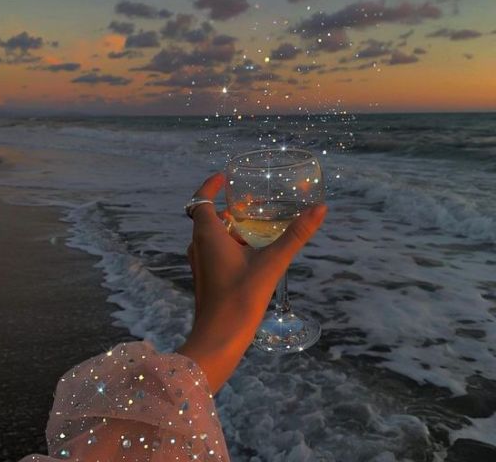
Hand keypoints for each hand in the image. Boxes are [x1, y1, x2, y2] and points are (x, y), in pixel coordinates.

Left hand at [177, 173, 326, 393]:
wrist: (218, 340)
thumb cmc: (240, 299)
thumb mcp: (271, 264)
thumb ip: (295, 236)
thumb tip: (320, 209)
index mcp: (207, 235)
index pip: (200, 200)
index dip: (210, 186)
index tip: (224, 177)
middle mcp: (198, 246)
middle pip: (208, 217)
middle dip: (228, 207)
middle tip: (251, 202)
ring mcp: (199, 263)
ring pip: (211, 235)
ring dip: (230, 226)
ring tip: (256, 225)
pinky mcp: (205, 277)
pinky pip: (214, 250)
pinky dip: (229, 243)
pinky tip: (252, 253)